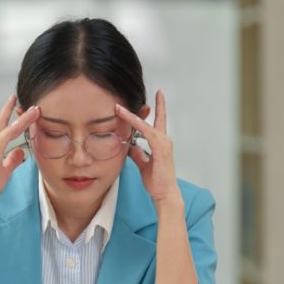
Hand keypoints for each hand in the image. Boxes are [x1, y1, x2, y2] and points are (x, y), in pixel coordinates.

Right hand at [0, 94, 40, 209]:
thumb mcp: (5, 170)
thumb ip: (13, 159)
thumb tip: (20, 151)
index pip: (3, 128)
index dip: (12, 118)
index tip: (19, 108)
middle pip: (2, 121)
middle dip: (10, 108)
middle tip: (16, 96)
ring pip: (10, 126)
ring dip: (23, 117)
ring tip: (35, 109)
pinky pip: (9, 134)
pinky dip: (19, 126)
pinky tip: (28, 119)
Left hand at [116, 90, 181, 205]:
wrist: (164, 193)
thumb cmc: (156, 181)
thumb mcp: (143, 164)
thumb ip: (137, 153)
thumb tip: (130, 146)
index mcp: (161, 143)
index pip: (158, 122)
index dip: (158, 109)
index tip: (156, 98)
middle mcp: (164, 140)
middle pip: (158, 118)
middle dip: (156, 104)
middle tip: (156, 91)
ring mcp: (163, 143)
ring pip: (146, 124)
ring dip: (132, 116)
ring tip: (119, 108)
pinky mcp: (160, 148)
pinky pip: (146, 132)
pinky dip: (136, 125)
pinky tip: (127, 119)